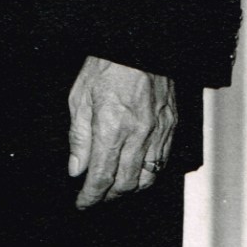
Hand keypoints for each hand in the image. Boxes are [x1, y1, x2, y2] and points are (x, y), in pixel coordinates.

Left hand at [67, 55, 175, 208]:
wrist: (140, 42)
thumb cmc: (108, 64)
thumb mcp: (80, 97)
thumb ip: (78, 137)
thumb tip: (76, 168)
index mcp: (112, 127)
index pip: (102, 177)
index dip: (91, 196)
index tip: (83, 203)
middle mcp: (138, 134)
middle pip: (126, 183)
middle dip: (108, 197)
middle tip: (95, 197)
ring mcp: (158, 131)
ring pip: (147, 177)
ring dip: (130, 189)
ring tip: (115, 189)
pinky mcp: (171, 126)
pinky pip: (162, 161)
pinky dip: (149, 173)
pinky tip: (137, 172)